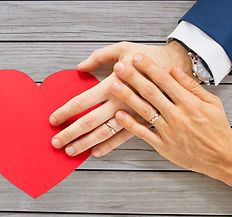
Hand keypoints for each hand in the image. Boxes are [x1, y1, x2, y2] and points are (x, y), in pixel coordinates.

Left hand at [49, 41, 191, 156]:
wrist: (178, 67)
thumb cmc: (149, 56)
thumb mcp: (123, 49)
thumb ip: (99, 57)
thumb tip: (80, 67)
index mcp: (113, 84)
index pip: (82, 101)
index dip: (65, 111)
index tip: (53, 119)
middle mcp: (120, 102)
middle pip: (89, 121)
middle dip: (70, 133)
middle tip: (55, 142)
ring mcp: (132, 115)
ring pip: (104, 133)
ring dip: (85, 144)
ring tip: (71, 151)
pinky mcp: (144, 122)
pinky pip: (123, 138)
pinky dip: (109, 146)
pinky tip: (96, 152)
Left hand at [110, 53, 231, 185]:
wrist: (222, 157)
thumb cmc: (217, 128)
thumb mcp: (212, 103)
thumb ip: (191, 86)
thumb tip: (174, 69)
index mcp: (190, 103)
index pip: (165, 80)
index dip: (150, 67)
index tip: (137, 57)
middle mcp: (177, 115)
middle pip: (151, 93)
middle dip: (133, 77)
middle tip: (119, 66)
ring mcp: (169, 131)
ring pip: (144, 111)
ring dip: (127, 97)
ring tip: (114, 85)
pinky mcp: (163, 146)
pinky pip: (143, 134)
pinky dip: (130, 124)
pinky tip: (119, 115)